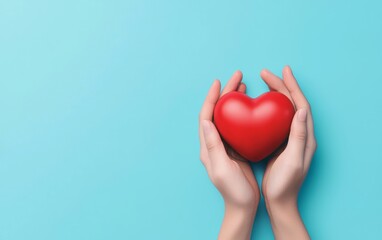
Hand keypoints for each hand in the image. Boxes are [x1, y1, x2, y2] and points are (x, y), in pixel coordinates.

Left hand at [199, 71, 259, 239]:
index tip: (219, 82)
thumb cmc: (233, 191)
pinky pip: (237, 124)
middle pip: (217, 112)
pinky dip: (242, 112)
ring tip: (242, 85)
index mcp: (207, 147)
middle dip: (225, 93)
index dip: (212, 98)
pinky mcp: (235, 148)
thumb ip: (213, 146)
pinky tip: (250, 105)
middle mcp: (213, 143)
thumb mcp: (222, 169)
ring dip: (233, 100)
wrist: (242, 206)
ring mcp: (224, 145)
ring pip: (227, 116)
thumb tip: (205, 121)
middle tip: (236, 76)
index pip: (206, 116)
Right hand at [260, 66, 316, 239]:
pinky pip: (274, 119)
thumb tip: (301, 110)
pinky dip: (267, 107)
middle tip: (267, 73)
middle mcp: (299, 134)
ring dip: (275, 94)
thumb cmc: (285, 184)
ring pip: (283, 110)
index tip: (283, 71)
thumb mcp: (293, 161)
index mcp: (305, 137)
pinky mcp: (280, 142)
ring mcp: (289, 138)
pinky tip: (258, 104)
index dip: (292, 87)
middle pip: (292, 104)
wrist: (280, 201)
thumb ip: (298, 136)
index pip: (301, 105)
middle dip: (281, 86)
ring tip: (264, 82)